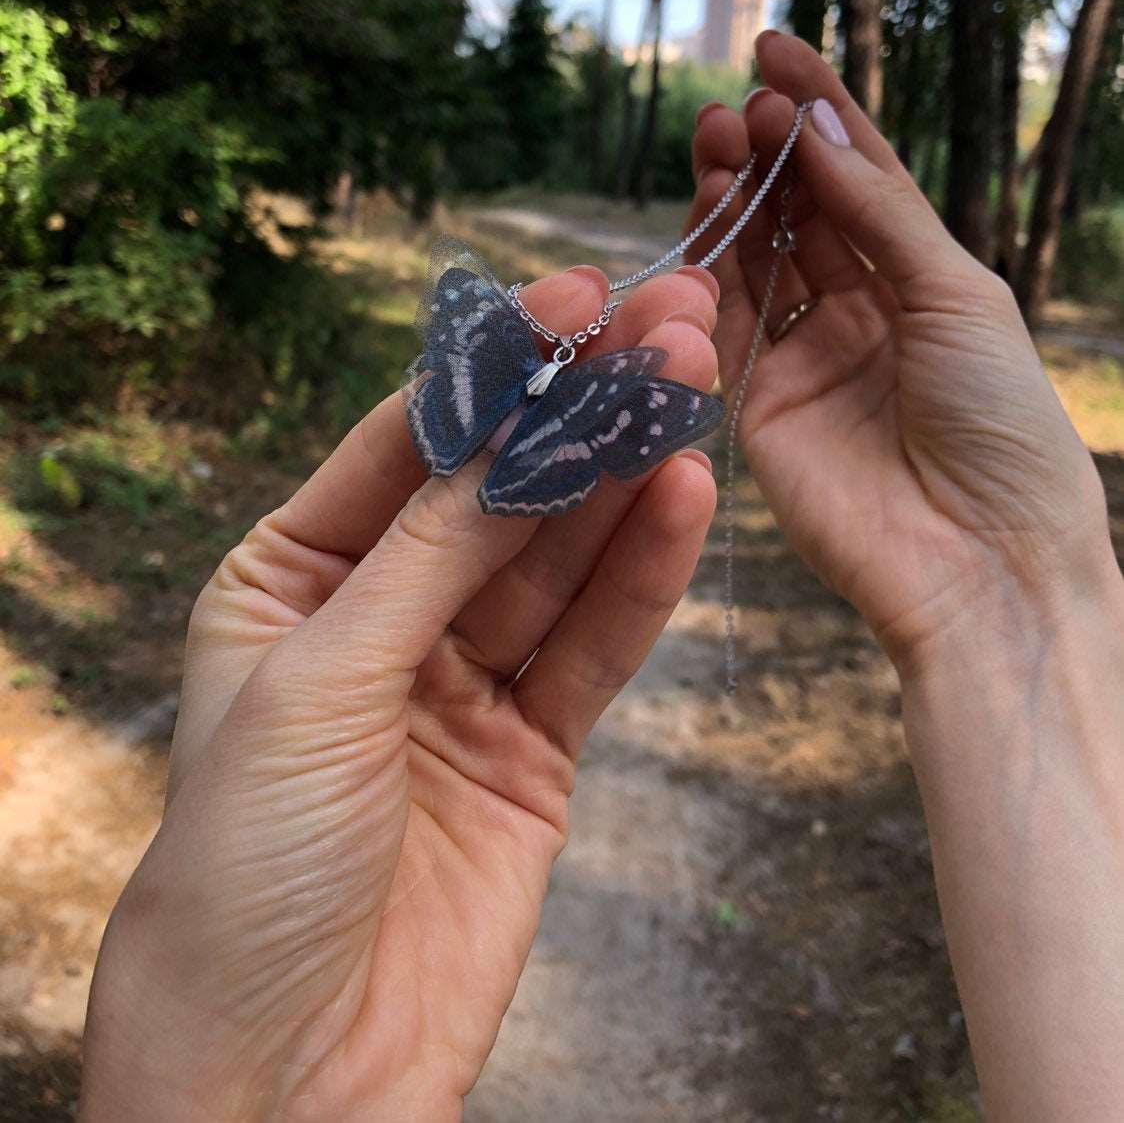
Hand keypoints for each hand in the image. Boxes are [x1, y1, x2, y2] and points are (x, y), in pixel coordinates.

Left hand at [80, 264, 718, 1122]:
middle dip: (579, 408)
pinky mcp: (534, 749)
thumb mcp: (322, 686)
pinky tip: (684, 497)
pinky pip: (597, 644)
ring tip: (692, 388)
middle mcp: (380, 616)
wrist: (289, 1070)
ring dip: (625, 474)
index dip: (493, 371)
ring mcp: (464, 681)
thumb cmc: (247, 869)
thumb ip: (432, 556)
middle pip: (499, 490)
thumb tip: (511, 430)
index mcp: (290, 577)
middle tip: (666, 325)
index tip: (573, 298)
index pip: (407, 445)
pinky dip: (642, 576)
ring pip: (560, 557)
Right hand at [687, 29, 1116, 670]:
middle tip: (742, 101)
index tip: (776, 49)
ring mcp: (804, 359)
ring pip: (755, 259)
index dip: (821, 114)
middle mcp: (859, 315)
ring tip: (720, 134)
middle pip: (799, 213)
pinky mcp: (756, 407)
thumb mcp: (957, 295)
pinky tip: (709, 210)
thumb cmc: (1002, 423)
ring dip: (736, 195)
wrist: (981, 561)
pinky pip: (724, 325)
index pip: (861, 180)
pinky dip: (710, 266)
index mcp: (923, 284)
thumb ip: (879, 213)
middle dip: (770, 150)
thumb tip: (816, 126)